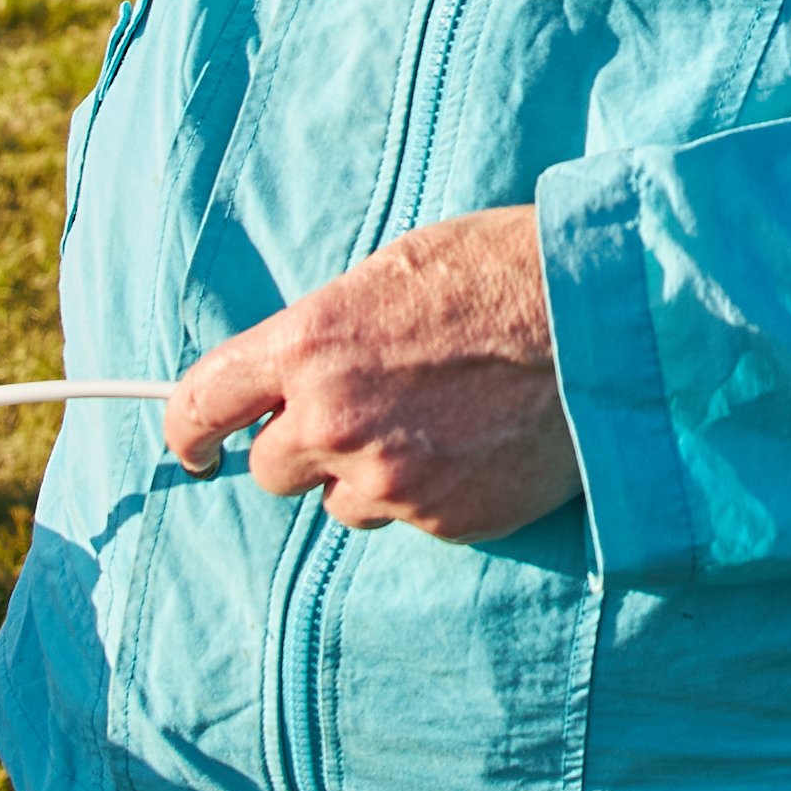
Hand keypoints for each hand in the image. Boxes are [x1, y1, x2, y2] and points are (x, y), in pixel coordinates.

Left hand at [166, 209, 579, 540]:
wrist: (604, 320)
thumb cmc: (503, 271)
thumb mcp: (393, 272)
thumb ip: (329, 333)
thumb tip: (297, 375)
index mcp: (308, 344)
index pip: (201, 402)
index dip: (187, 430)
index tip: (193, 445)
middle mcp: (333, 420)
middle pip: (271, 469)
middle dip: (303, 447)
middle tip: (361, 415)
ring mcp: (389, 478)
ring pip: (344, 502)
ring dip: (371, 474)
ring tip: (441, 423)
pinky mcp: (443, 519)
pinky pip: (411, 518)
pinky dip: (433, 492)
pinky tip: (478, 445)